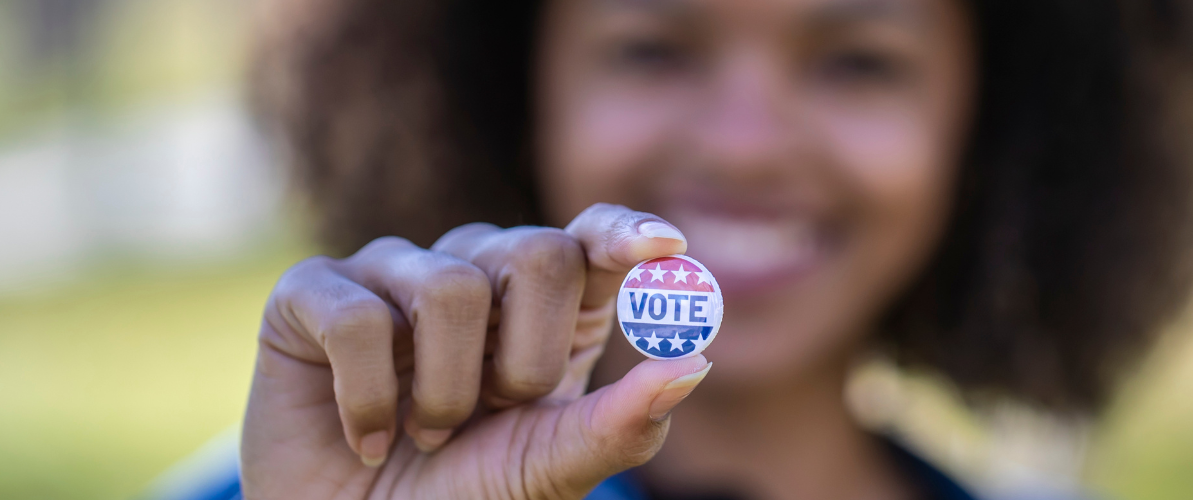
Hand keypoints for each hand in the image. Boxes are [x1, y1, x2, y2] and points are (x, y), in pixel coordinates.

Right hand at [242, 203, 709, 498]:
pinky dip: (370, 399)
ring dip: (446, 392)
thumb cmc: (466, 497)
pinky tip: (368, 440)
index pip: (593, 238)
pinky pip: (359, 316)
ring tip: (427, 434)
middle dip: (528, 356)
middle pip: (537, 252)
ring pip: (449, 286)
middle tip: (496, 413)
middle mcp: (477, 272)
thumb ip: (624, 422)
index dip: (626, 233)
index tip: (665, 248)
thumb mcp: (554, 466)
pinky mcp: (313, 294)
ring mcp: (394, 273)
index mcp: (548, 306)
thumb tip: (697, 362)